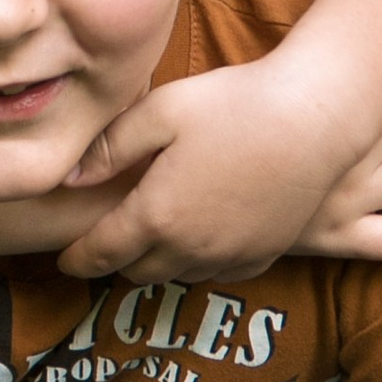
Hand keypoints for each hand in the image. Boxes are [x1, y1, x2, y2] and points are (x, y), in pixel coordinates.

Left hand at [54, 59, 381, 283]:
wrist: (318, 120)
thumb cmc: (237, 105)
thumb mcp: (161, 111)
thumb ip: (109, 147)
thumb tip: (70, 177)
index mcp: (156, 216)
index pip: (101, 253)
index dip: (76, 259)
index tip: (64, 260)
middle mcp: (190, 249)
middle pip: (136, 272)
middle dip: (115, 261)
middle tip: (106, 243)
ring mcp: (230, 257)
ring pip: (177, 276)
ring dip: (157, 262)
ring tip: (151, 238)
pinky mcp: (265, 255)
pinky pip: (217, 272)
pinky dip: (197, 262)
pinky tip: (199, 237)